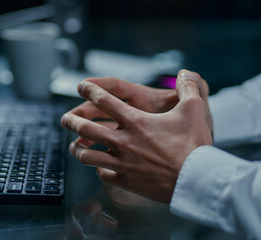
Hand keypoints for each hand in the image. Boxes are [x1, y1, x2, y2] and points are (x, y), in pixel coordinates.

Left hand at [61, 70, 212, 202]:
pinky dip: (98, 170)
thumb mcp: (194, 110)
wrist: (196, 179)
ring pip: (87, 156)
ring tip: (73, 146)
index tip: (80, 86)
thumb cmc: (194, 144)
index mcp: (135, 121)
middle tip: (65, 118)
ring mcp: (122, 163)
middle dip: (72, 121)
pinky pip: (103, 174)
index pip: (104, 101)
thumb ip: (188, 88)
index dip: (89, 90)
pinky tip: (99, 167)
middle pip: (86, 128)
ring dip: (77, 149)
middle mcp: (123, 141)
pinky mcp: (125, 181)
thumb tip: (186, 72)